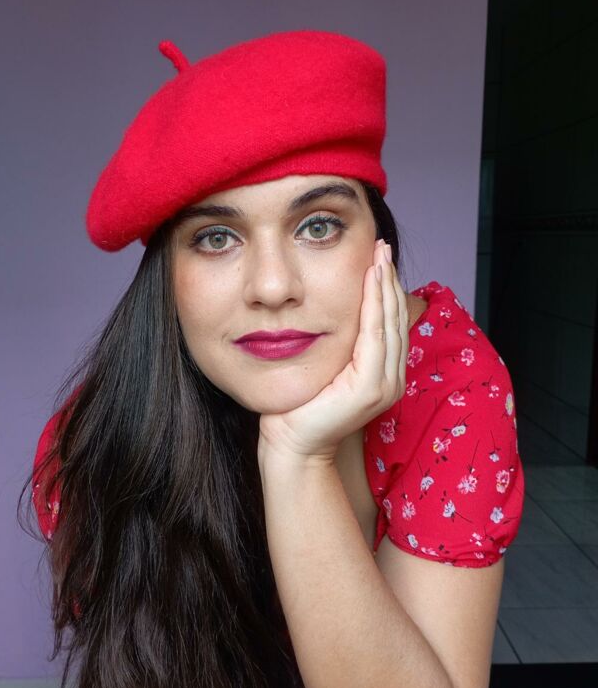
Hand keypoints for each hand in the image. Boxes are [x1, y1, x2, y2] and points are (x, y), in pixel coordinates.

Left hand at [257, 239, 408, 464]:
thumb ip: (339, 343)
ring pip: (390, 322)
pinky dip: (375, 304)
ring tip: (379, 255)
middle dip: (389, 279)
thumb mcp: (325, 365)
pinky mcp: (372, 386)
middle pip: (396, 317)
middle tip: (382, 246)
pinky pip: (376, 334)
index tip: (379, 257)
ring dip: (385, 285)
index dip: (387, 288)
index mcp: (383, 374)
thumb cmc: (300, 405)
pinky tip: (371, 279)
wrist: (291, 442)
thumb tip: (332, 308)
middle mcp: (392, 378)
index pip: (390, 323)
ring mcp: (386, 384)